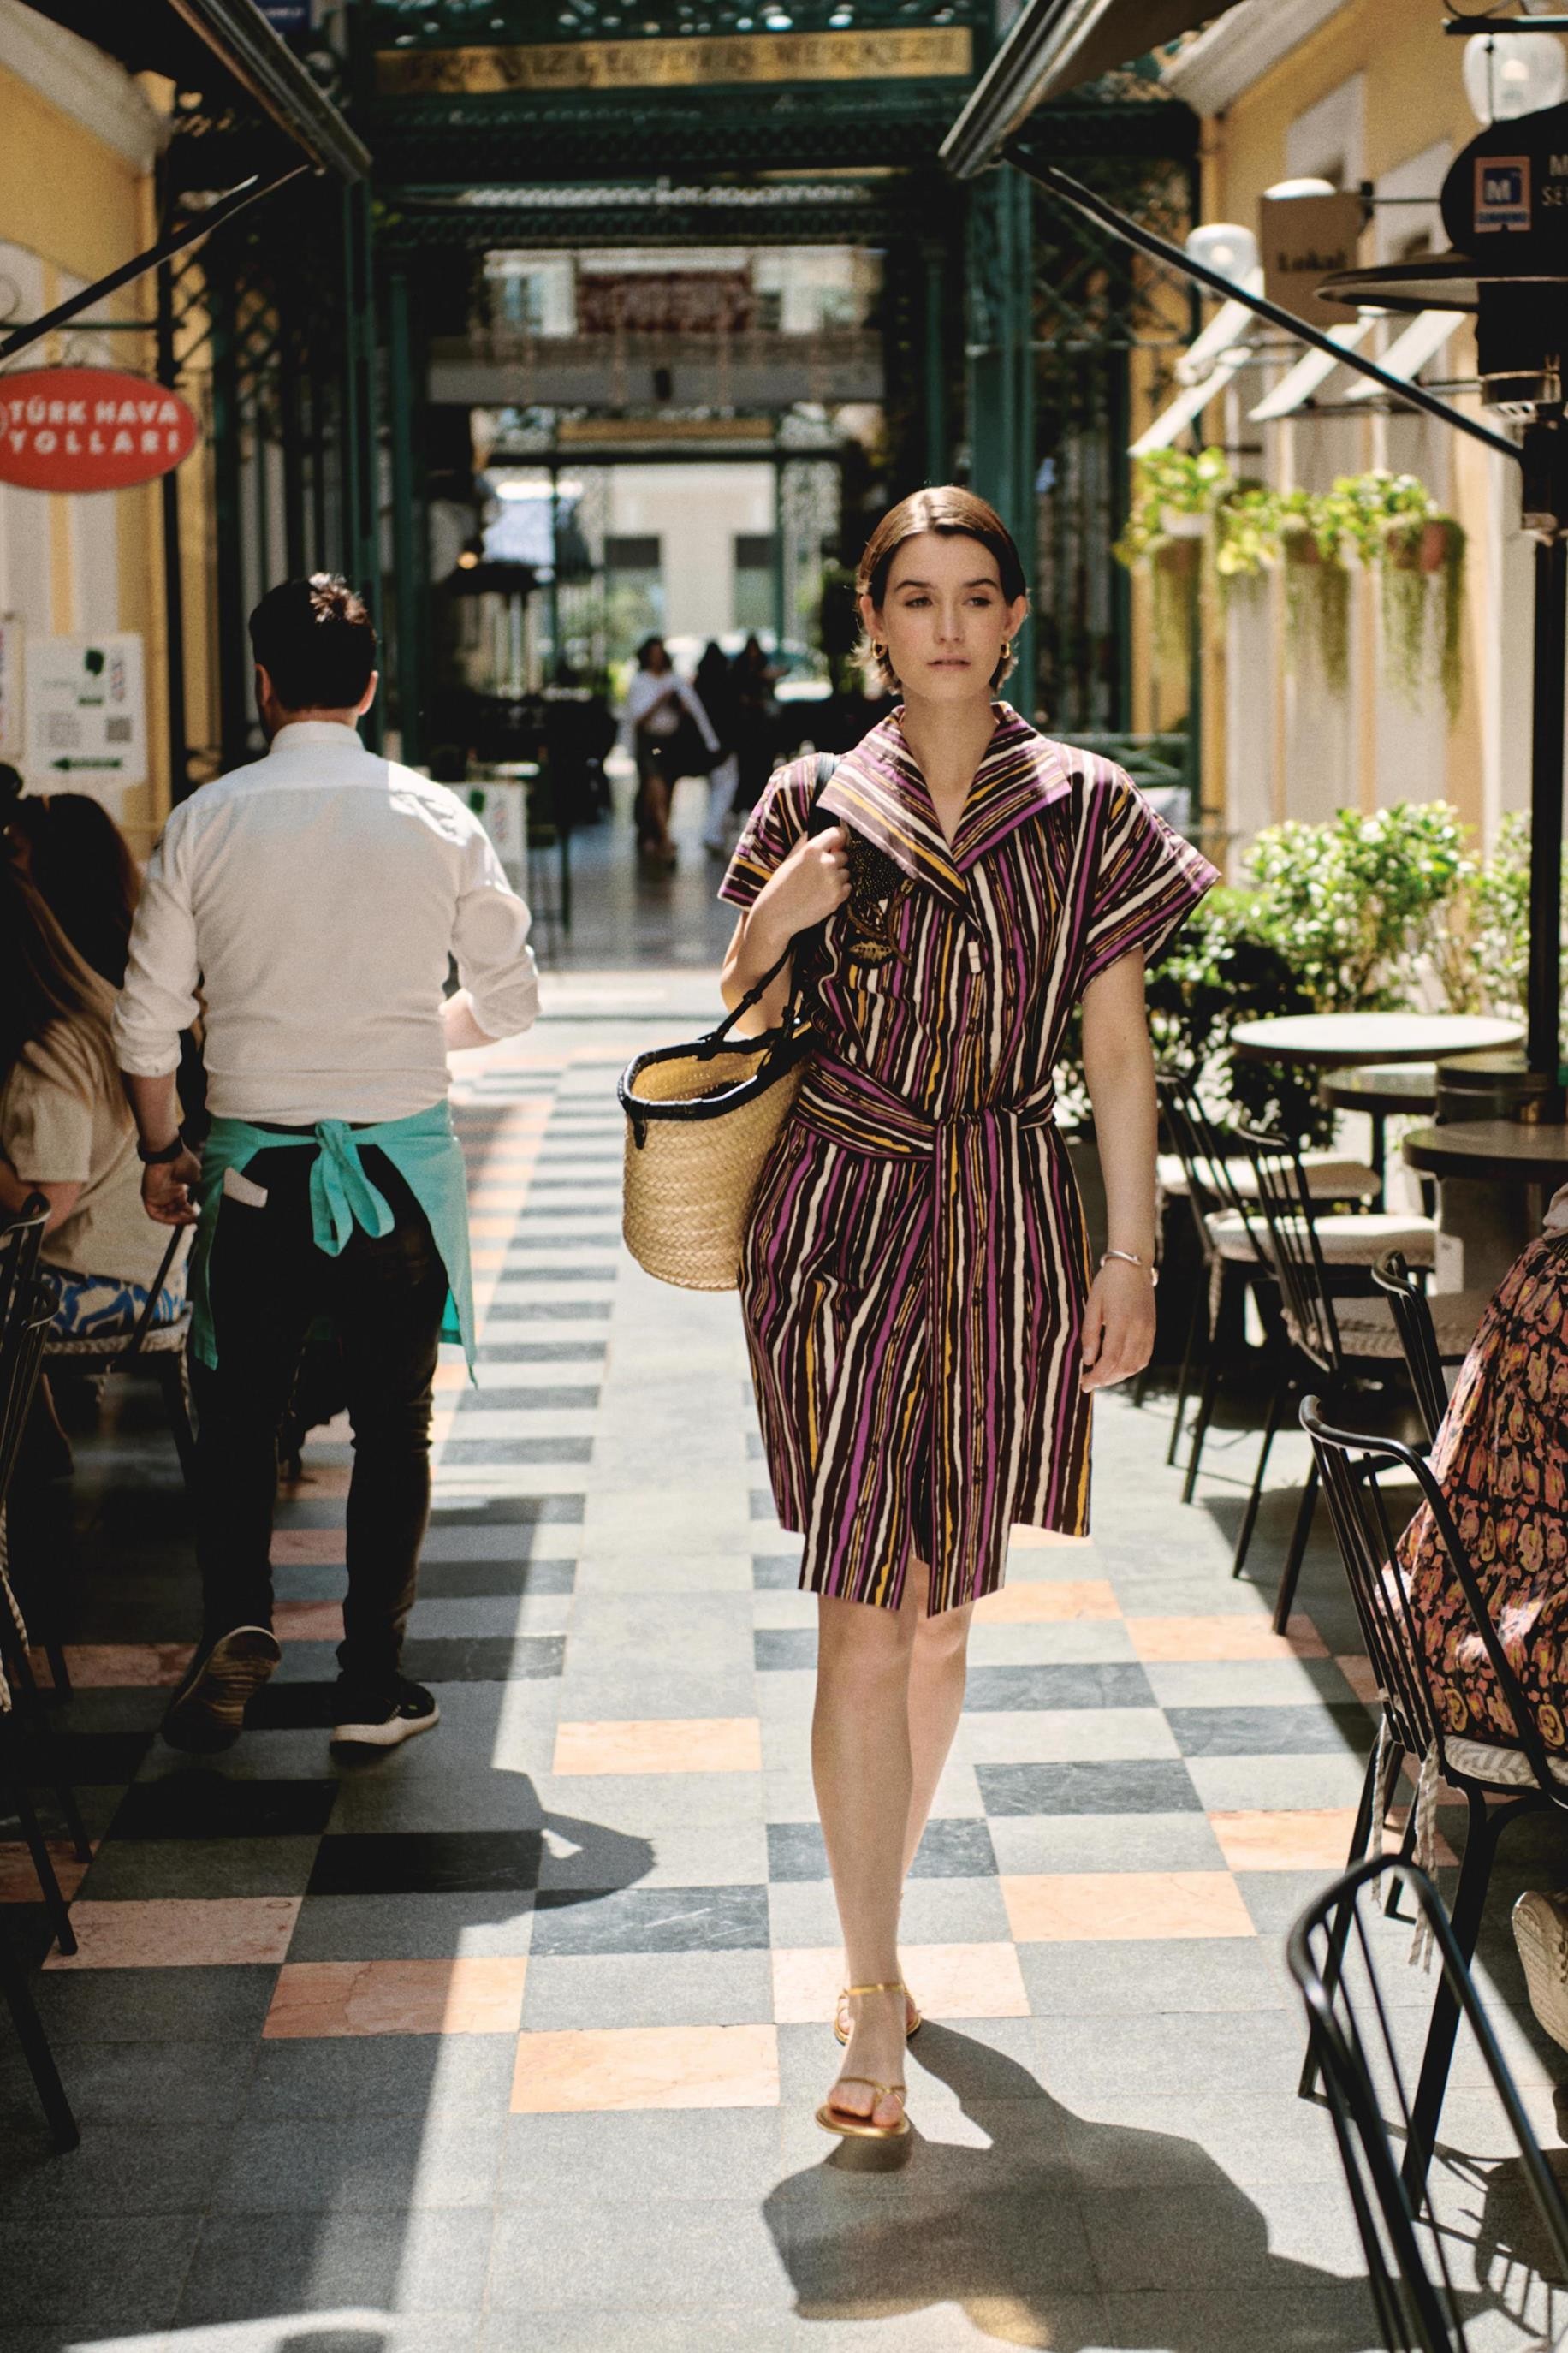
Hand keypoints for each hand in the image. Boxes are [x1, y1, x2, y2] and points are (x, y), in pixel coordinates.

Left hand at [141, 1147, 202, 1227]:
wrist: (169, 1154)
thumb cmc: (183, 1162)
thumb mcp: (198, 1180)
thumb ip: (202, 1192)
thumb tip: (210, 1205)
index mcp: (176, 1188)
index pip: (183, 1206)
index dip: (191, 1213)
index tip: (201, 1216)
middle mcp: (167, 1194)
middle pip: (175, 1212)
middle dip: (186, 1218)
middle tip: (197, 1220)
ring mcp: (157, 1196)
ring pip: (167, 1215)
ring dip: (179, 1220)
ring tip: (191, 1220)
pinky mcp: (149, 1198)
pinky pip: (156, 1215)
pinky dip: (168, 1219)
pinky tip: (179, 1219)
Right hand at [757, 824, 849, 938]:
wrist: (775, 916)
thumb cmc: (778, 887)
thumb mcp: (788, 860)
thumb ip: (803, 844)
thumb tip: (811, 832)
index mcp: (811, 850)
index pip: (837, 834)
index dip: (838, 838)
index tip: (836, 843)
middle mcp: (826, 863)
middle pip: (844, 855)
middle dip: (836, 861)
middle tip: (820, 872)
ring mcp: (833, 881)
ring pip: (846, 873)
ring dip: (838, 877)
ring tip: (819, 886)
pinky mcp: (837, 898)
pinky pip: (847, 888)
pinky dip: (839, 891)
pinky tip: (823, 895)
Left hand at [1079, 1258, 1156, 1393]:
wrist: (1133, 1266)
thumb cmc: (1108, 1284)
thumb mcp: (1092, 1305)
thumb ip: (1090, 1334)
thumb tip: (1088, 1361)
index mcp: (1121, 1321)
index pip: (1110, 1359)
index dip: (1097, 1376)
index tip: (1084, 1384)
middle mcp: (1138, 1329)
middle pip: (1124, 1366)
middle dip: (1106, 1380)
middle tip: (1089, 1383)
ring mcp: (1148, 1330)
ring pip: (1136, 1365)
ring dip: (1118, 1376)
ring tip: (1102, 1377)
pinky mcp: (1152, 1330)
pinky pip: (1144, 1357)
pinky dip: (1131, 1368)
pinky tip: (1118, 1369)